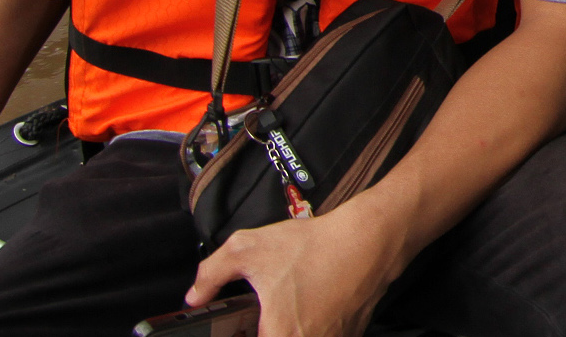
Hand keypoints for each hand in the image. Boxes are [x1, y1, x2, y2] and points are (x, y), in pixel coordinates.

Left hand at [185, 200, 405, 336]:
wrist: (370, 239)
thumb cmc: (312, 246)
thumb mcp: (249, 249)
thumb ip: (211, 273)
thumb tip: (195, 296)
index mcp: (278, 336)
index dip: (240, 335)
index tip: (240, 328)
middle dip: (264, 329)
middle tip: (256, 319)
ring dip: (291, 328)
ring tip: (284, 311)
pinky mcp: (351, 335)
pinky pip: (324, 335)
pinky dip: (314, 325)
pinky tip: (311, 305)